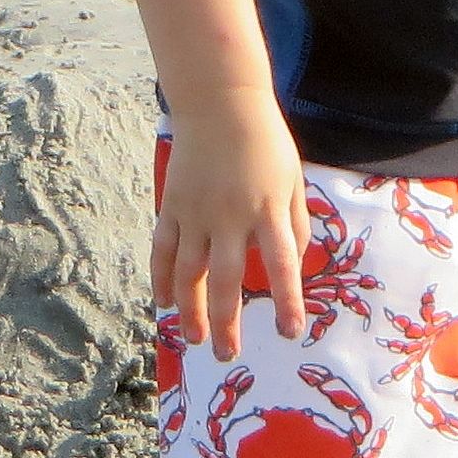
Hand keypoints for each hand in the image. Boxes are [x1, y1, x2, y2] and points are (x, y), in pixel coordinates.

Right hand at [153, 91, 310, 359]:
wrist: (220, 102)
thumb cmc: (265, 142)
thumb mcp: (293, 180)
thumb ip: (295, 224)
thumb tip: (293, 265)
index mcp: (268, 211)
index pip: (282, 266)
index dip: (288, 302)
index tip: (291, 333)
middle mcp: (231, 217)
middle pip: (226, 281)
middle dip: (226, 323)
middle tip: (226, 355)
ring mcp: (197, 213)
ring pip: (189, 272)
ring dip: (189, 310)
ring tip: (192, 339)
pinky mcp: (173, 206)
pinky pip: (164, 250)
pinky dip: (162, 278)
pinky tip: (163, 302)